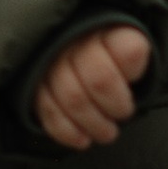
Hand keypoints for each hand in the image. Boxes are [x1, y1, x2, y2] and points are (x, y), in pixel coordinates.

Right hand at [34, 22, 153, 148]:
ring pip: (74, 98)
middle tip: (121, 116)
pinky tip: (82, 140)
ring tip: (107, 133)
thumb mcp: (129, 47)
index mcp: (108, 28)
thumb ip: (134, 55)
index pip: (129, 51)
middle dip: (116, 107)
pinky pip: (48, 109)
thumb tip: (131, 71)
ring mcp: (51, 60)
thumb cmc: (107, 55)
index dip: (135, 76)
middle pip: (101, 80)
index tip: (135, 90)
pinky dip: (67, 131)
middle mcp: (76, 39)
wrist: (70, 49)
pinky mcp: (32, 82)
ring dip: (94, 123)